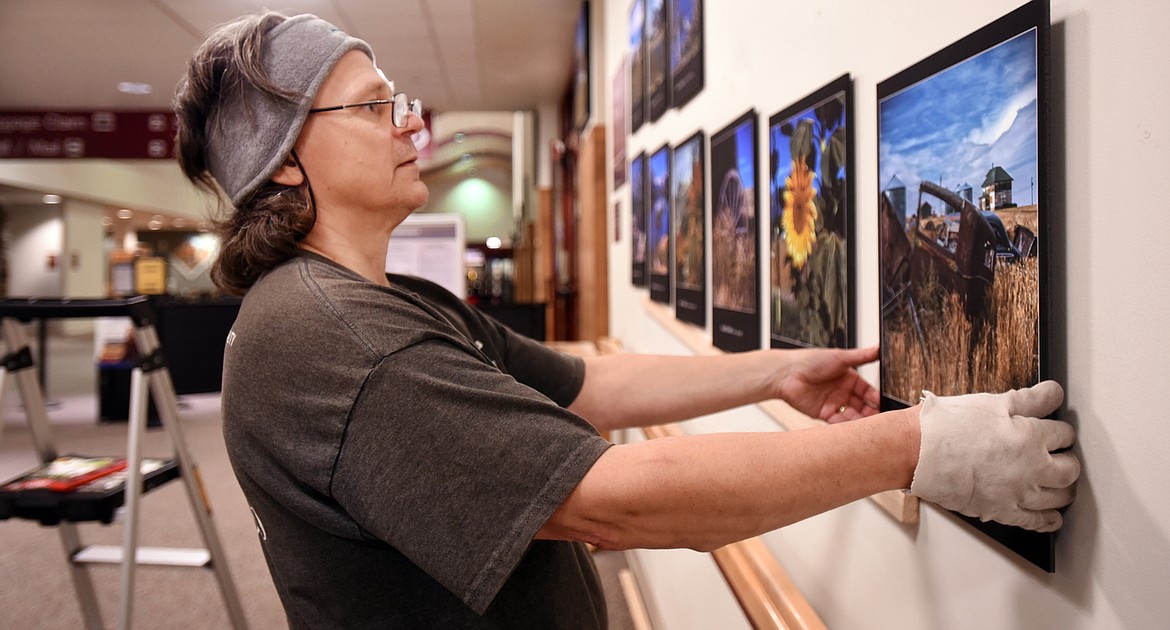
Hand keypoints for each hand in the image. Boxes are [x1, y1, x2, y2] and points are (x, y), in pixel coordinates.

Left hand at [773, 346, 880, 422]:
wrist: (786, 373)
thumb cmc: (810, 360)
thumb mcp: (840, 356)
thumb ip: (862, 356)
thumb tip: (879, 348)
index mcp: (848, 378)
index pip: (868, 391)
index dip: (876, 398)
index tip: (886, 404)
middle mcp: (842, 391)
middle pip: (862, 406)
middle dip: (871, 413)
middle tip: (881, 419)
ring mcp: (833, 403)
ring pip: (853, 416)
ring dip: (861, 421)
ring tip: (870, 427)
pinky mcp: (823, 414)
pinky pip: (839, 423)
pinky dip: (847, 427)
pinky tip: (855, 429)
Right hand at [909, 381, 1080, 531]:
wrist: (918, 452)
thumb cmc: (949, 426)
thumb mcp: (992, 402)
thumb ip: (1030, 399)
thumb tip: (1054, 392)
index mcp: (1032, 437)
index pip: (1065, 434)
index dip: (1061, 430)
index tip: (1055, 431)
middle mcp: (1032, 468)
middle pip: (1070, 469)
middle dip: (1069, 460)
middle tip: (1061, 456)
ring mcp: (1018, 493)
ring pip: (1059, 497)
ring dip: (1064, 490)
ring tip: (1059, 484)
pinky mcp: (1002, 511)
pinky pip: (1034, 521)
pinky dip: (1048, 520)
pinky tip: (1052, 517)